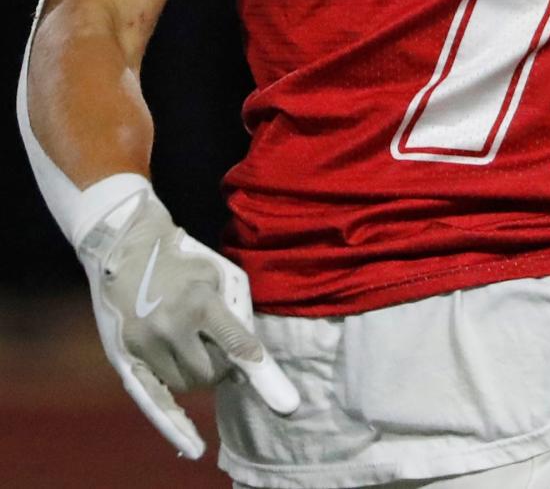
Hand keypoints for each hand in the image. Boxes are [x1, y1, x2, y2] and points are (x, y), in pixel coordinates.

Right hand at [77, 186, 298, 458]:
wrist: (129, 247)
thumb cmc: (184, 260)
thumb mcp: (218, 273)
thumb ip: (237, 313)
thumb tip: (250, 358)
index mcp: (199, 300)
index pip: (235, 344)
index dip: (256, 367)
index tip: (281, 397)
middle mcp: (170, 326)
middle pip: (211, 373)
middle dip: (222, 367)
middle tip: (219, 350)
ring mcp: (145, 343)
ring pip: (185, 385)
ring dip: (198, 376)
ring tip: (195, 349)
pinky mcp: (125, 355)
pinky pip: (152, 400)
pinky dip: (174, 424)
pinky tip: (192, 445)